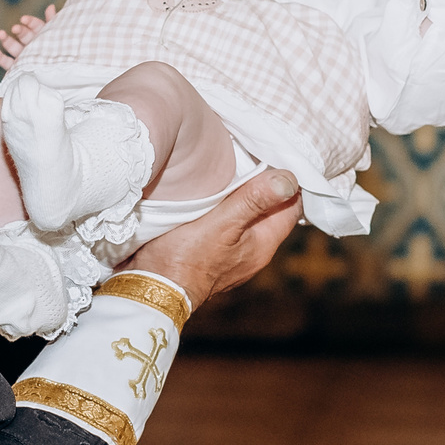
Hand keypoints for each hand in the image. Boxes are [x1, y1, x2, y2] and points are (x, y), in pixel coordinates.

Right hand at [0, 5, 57, 69]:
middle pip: (23, 35)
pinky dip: (0, 58)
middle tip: (15, 28)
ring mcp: (23, 56)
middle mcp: (31, 44)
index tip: (24, 19)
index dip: (29, 22)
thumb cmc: (63, 55)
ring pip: (13, 46)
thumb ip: (54, 23)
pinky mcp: (17, 68)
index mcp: (42, 35)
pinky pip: (7, 63)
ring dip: (5, 40)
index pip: (35, 25)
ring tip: (0, 34)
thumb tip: (51, 6)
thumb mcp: (60, 37)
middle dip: (19, 31)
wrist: (62, 81)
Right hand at [124, 169, 300, 309]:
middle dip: (265, 184)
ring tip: (231, 169)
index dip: (288, 181)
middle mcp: (254, 252)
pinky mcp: (214, 255)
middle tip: (252, 155)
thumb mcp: (221, 224)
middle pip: (271, 211)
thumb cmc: (184, 259)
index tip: (275, 155)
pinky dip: (227, 208)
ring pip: (249, 217)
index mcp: (263, 244)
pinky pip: (230, 225)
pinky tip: (212, 196)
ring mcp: (234, 256)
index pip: (291, 207)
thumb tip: (289, 180)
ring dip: (244, 195)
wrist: (152, 289)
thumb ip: (253, 201)